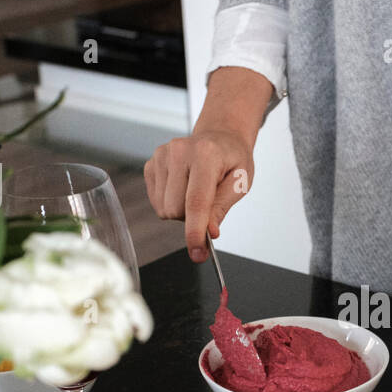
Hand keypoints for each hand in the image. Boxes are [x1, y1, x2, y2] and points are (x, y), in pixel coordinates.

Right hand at [145, 128, 253, 262]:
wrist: (220, 138)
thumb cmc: (232, 159)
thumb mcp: (240, 183)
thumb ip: (222, 208)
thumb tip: (208, 232)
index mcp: (206, 154)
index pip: (196, 202)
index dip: (195, 232)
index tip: (197, 253)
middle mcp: (179, 151)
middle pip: (176, 210)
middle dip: (192, 218)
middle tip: (208, 202)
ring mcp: (161, 155)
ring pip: (164, 208)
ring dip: (181, 211)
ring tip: (196, 192)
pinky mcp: (151, 163)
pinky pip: (156, 202)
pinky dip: (170, 203)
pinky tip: (183, 188)